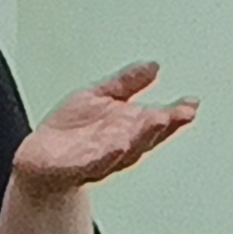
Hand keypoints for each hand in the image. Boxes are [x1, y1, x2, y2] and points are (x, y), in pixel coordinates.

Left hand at [15, 61, 195, 198]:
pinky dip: (106, 155)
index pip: (158, 120)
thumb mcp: (100, 95)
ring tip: (155, 121)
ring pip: (126, 149)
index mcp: (129, 127)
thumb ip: (127, 82)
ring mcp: (100, 158)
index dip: (176, 113)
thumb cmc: (72, 130)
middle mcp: (120, 145)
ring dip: (141, 137)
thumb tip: (154, 65)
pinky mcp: (76, 168)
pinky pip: (94, 162)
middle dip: (163, 125)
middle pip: (146, 136)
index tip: (191, 103)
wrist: (41, 160)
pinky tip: (116, 145)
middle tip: (179, 113)